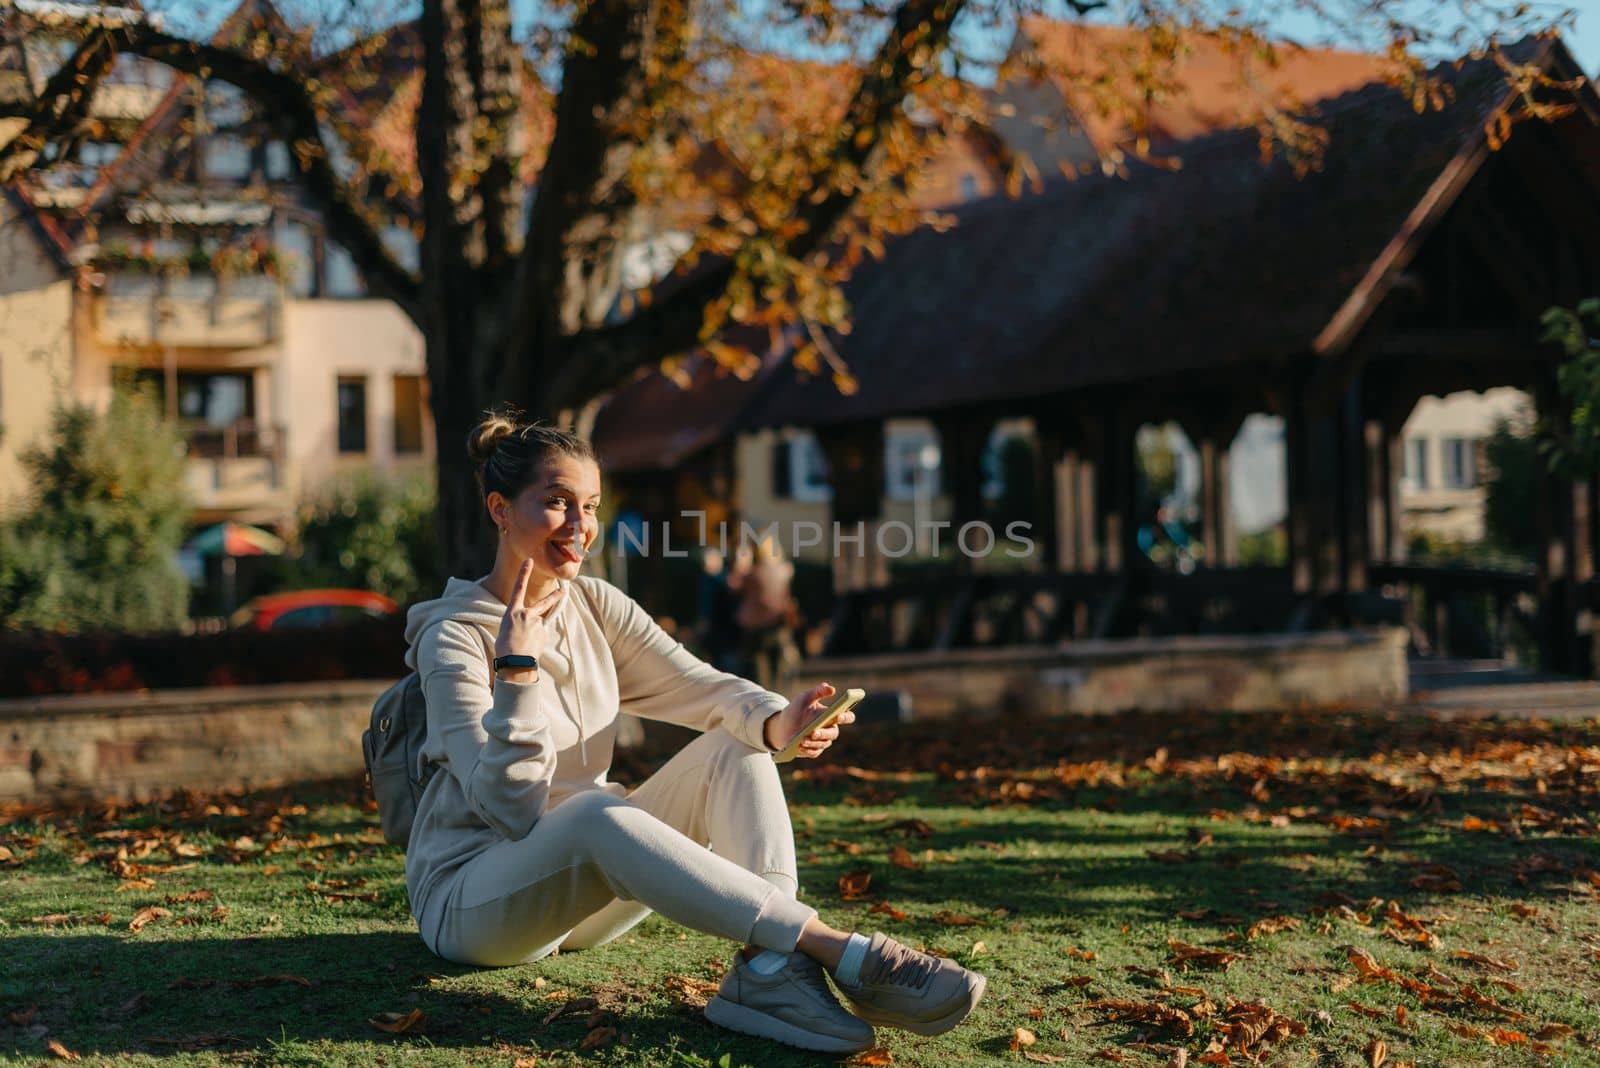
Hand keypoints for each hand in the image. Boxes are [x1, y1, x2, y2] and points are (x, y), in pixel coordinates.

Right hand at [494, 560, 564, 681]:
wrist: (514, 662)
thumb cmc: (505, 649)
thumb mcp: (506, 630)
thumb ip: (518, 623)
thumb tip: (529, 626)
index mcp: (512, 613)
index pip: (518, 589)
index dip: (523, 573)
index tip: (529, 561)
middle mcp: (526, 615)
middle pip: (544, 603)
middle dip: (554, 596)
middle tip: (563, 591)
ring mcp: (537, 623)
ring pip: (538, 626)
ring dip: (533, 635)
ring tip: (524, 645)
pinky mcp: (544, 633)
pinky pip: (540, 635)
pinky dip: (536, 641)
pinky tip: (530, 648)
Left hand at [763, 682, 852, 758]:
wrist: (782, 726)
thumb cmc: (796, 710)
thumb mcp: (805, 698)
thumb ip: (818, 691)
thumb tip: (831, 688)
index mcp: (831, 715)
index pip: (847, 717)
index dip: (846, 717)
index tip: (838, 716)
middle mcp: (829, 729)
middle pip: (834, 733)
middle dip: (824, 733)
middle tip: (814, 732)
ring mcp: (822, 741)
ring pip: (824, 744)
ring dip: (813, 742)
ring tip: (802, 739)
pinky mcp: (814, 751)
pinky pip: (814, 752)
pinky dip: (807, 750)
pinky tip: (799, 746)